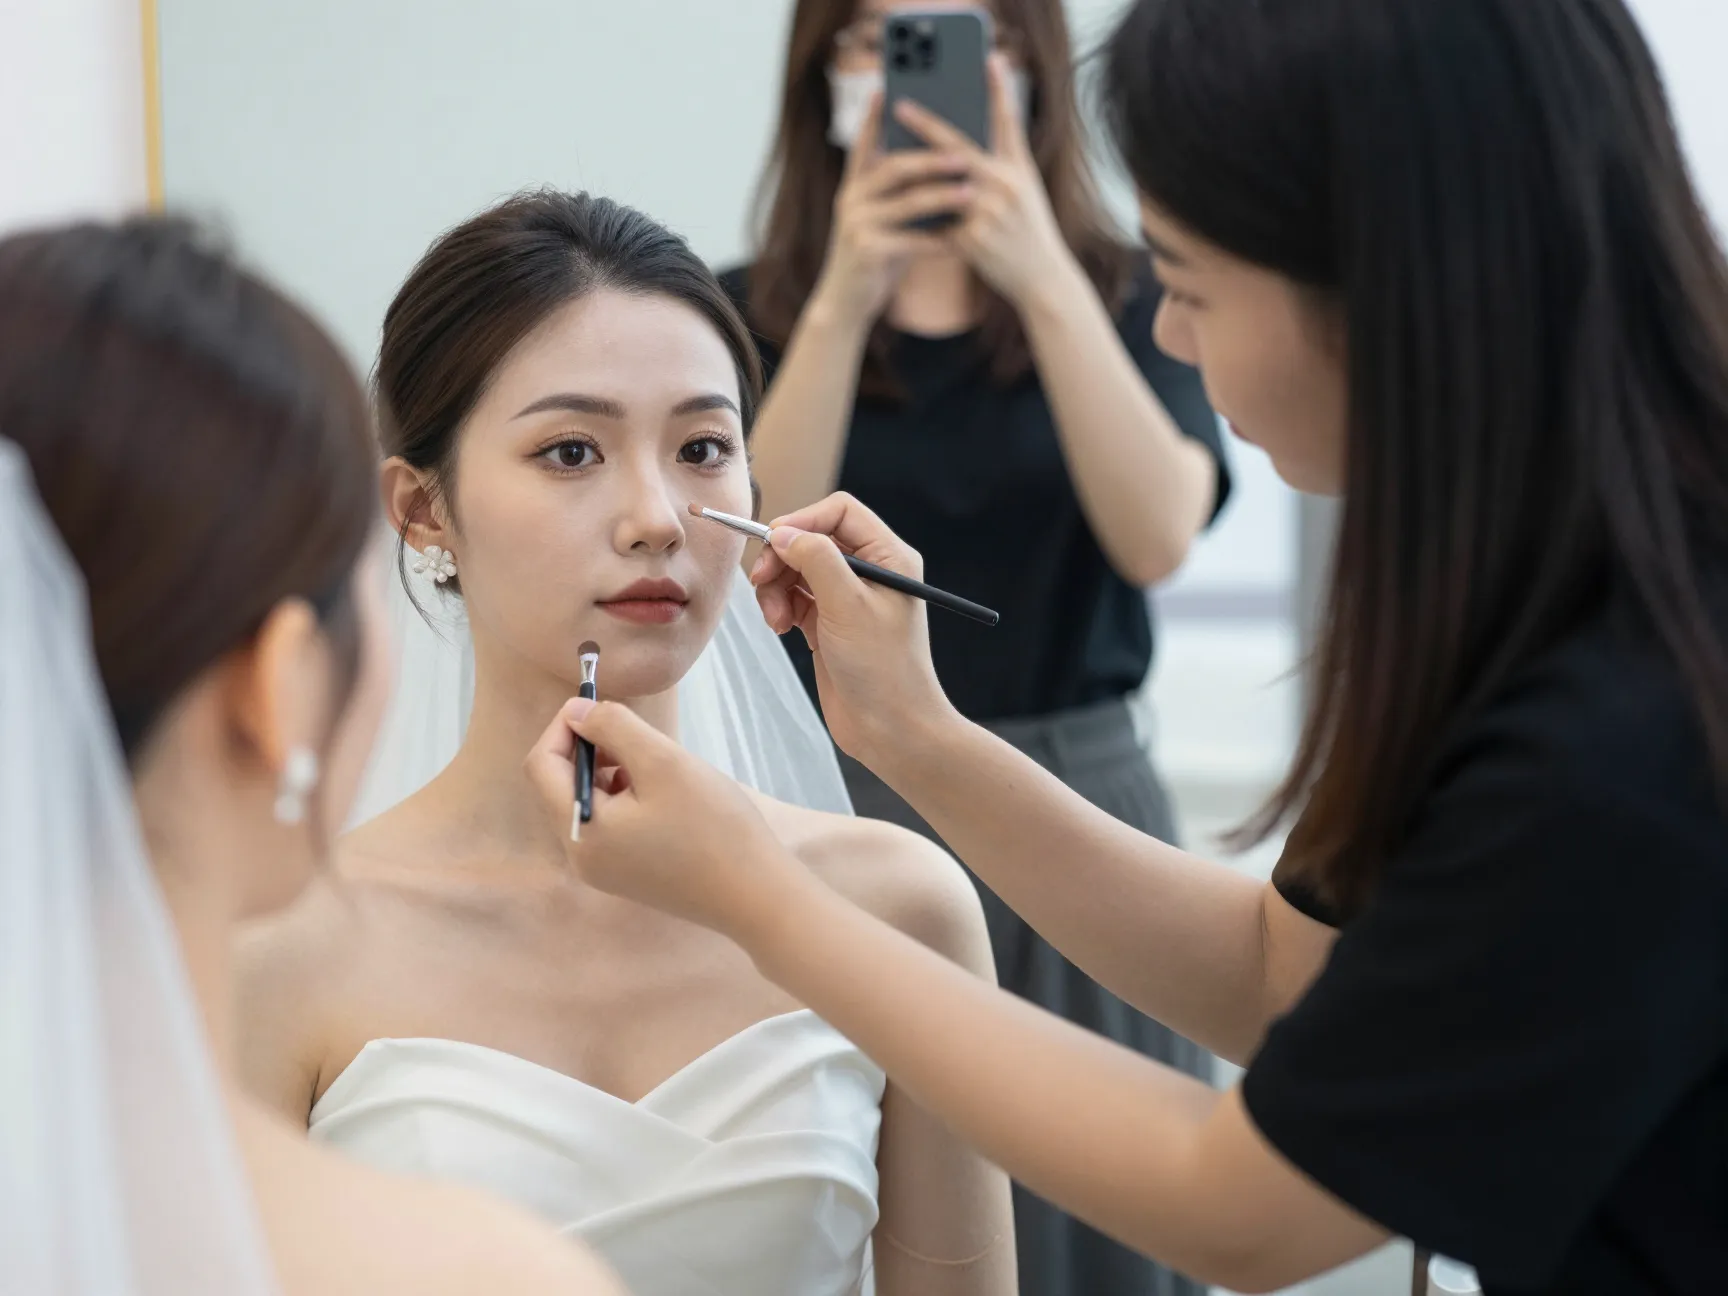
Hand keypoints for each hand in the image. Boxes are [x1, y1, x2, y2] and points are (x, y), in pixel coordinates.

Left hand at [524, 699, 813, 946]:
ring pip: (588, 801)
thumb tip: (577, 712)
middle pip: (561, 784)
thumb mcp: (663, 762)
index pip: (541, 764)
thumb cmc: (713, 827)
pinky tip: (667, 796)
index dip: (565, 726)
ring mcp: (604, 870)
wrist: (757, 896)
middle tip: (642, 738)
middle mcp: (581, 856)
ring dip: (613, 771)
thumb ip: (613, 728)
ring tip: (660, 768)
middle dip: (593, 749)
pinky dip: (627, 796)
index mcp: (580, 831)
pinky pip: (609, 822)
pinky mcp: (628, 875)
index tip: (603, 705)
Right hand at [750, 492, 956, 768]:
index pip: (840, 512)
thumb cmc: (883, 669)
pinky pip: (794, 597)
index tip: (774, 543)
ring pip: (798, 569)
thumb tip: (783, 533)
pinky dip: (780, 607)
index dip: (803, 521)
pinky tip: (781, 628)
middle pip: (812, 538)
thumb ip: (816, 559)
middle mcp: (870, 571)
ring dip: (776, 587)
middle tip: (761, 582)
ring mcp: (848, 598)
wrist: (890, 729)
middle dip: (783, 558)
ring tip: (776, 619)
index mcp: (889, 557)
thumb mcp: (848, 605)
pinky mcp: (829, 623)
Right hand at [812, 91, 973, 325]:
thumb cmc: (874, 256)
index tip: (889, 89)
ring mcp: (857, 225)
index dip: (877, 116)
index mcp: (855, 186)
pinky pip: (911, 241)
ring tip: (970, 194)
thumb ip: (899, 194)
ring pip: (907, 204)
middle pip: (895, 168)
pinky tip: (960, 240)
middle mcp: (851, 199)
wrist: (846, 302)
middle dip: (931, 160)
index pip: (866, 143)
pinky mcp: (867, 252)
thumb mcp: (881, 220)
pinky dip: (938, 241)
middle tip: (963, 155)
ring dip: (942, 197)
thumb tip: (940, 166)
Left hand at [893, 55, 1078, 307]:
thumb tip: (967, 139)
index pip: (1007, 122)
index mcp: (1019, 170)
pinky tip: (897, 202)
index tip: (987, 60)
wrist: (1042, 278)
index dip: (998, 90)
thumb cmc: (1030, 230)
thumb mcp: (1026, 189)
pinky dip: (919, 212)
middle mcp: (1006, 186)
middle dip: (927, 125)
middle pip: (959, 148)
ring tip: (886, 155)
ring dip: (914, 170)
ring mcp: (988, 213)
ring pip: (940, 185)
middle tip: (901, 105)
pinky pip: (936, 221)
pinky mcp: (972, 240)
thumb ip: (1003, 160)